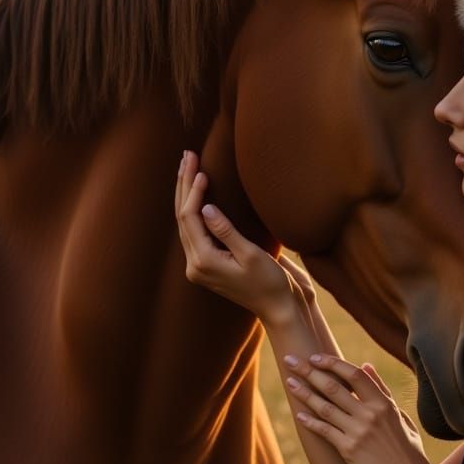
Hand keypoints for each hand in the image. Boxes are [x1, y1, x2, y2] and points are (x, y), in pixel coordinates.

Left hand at [175, 151, 301, 323]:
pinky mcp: (211, 262)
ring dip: (186, 194)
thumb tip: (205, 208)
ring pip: (186, 223)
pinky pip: (195, 230)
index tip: (202, 168)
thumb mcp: (252, 255)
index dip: (194, 191)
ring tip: (188, 167)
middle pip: (182, 218)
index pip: (190, 219)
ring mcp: (202, 264)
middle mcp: (196, 265)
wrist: (280, 308)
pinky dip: (194, 208)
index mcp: (204, 263)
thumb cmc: (272, 283)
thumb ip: (226, 231)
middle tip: (187, 155)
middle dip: (184, 185)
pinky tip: (196, 192)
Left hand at [283, 353, 432, 463]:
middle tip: (290, 360)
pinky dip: (310, 421)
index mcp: (383, 403)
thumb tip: (366, 365)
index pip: (354, 374)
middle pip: (333, 387)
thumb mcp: (399, 415)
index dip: (332, 363)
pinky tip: (298, 414)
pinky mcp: (348, 450)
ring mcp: (358, 432)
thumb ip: (382, 389)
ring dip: (304, 393)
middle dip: (309, 371)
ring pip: (324, 407)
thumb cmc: (407, 449)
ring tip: (289, 382)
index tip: (315, 356)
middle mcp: (369, 414)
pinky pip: (324, 431)